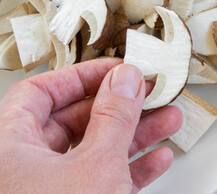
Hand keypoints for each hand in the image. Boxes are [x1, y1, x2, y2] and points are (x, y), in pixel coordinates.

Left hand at [0, 59, 181, 192]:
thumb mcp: (95, 166)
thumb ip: (114, 118)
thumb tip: (125, 81)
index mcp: (6, 147)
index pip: (41, 93)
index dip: (82, 76)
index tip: (118, 69)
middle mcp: (20, 168)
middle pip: (71, 121)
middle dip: (119, 106)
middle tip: (147, 93)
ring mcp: (44, 192)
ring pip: (92, 151)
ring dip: (134, 135)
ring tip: (167, 120)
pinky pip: (101, 180)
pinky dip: (131, 169)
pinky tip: (158, 159)